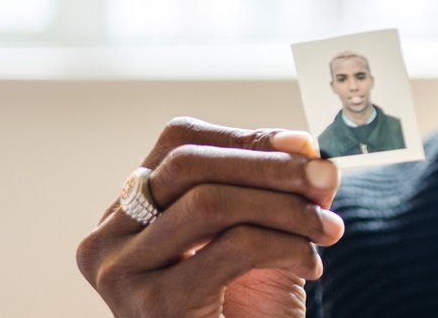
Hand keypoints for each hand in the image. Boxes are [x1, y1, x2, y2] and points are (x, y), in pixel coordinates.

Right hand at [76, 117, 343, 316]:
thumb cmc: (246, 308)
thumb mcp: (261, 233)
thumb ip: (276, 187)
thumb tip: (307, 147)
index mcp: (128, 210)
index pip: (179, 142)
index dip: (245, 137)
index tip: (306, 147)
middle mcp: (108, 237)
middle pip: (188, 164)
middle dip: (270, 166)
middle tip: (328, 179)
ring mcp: (121, 272)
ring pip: (210, 202)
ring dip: (287, 209)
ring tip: (328, 230)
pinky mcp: (151, 306)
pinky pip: (233, 247)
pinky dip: (287, 247)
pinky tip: (311, 266)